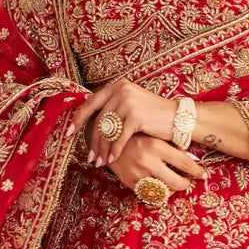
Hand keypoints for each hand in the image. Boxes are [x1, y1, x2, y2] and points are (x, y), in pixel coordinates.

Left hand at [67, 78, 185, 167]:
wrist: (179, 118)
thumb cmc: (154, 116)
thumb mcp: (131, 106)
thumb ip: (113, 109)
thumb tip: (90, 125)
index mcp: (117, 86)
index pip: (90, 103)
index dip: (78, 120)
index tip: (69, 133)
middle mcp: (120, 90)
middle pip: (98, 120)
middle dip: (92, 142)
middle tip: (90, 157)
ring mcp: (128, 101)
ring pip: (107, 130)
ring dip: (102, 149)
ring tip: (99, 162)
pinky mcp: (135, 115)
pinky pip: (119, 137)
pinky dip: (115, 150)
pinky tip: (113, 159)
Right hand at [103, 133, 206, 195]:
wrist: (106, 138)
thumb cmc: (135, 135)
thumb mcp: (154, 136)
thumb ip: (172, 147)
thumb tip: (193, 159)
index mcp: (156, 145)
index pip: (184, 163)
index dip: (197, 172)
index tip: (204, 175)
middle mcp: (148, 161)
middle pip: (177, 183)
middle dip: (186, 184)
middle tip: (188, 182)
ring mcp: (138, 173)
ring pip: (164, 192)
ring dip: (171, 190)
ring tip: (174, 183)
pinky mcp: (129, 182)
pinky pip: (149, 195)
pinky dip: (157, 193)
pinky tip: (160, 186)